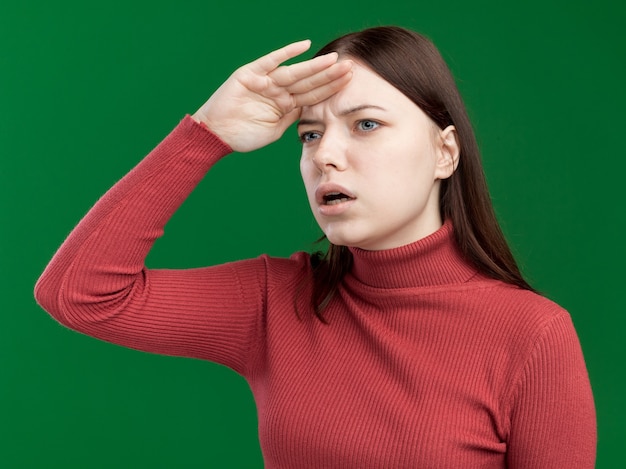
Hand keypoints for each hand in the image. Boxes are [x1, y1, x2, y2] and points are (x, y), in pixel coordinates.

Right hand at [192, 40, 351, 151]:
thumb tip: (311, 110)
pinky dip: (286, 53)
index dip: (331, 88)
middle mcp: (278, 89)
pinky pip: (271, 61)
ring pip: (295, 72)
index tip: (351, 82)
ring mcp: (265, 81)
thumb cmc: (243, 135)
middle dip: (329, 75)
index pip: (313, 95)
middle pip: (309, 82)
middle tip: (351, 67)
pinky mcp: (251, 74)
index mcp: (286, 103)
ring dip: (315, 67)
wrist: (217, 135)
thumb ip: (292, 117)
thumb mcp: (275, 129)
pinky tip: (304, 46)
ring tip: (334, 61)